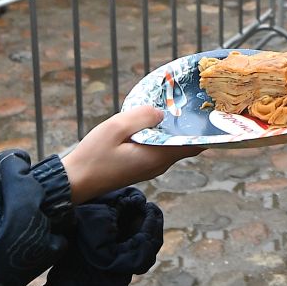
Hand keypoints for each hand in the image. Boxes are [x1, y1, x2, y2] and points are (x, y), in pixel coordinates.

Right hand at [58, 106, 200, 202]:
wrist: (74, 183)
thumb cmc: (92, 157)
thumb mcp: (115, 129)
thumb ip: (141, 117)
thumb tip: (161, 112)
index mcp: (158, 157)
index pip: (193, 145)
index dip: (205, 130)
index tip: (211, 112)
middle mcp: (159, 165)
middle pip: (185, 145)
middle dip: (192, 126)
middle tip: (194, 102)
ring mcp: (150, 168)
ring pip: (172, 146)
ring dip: (175, 130)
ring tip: (176, 107)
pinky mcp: (140, 167)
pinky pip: (159, 149)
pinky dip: (162, 136)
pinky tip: (154, 121)